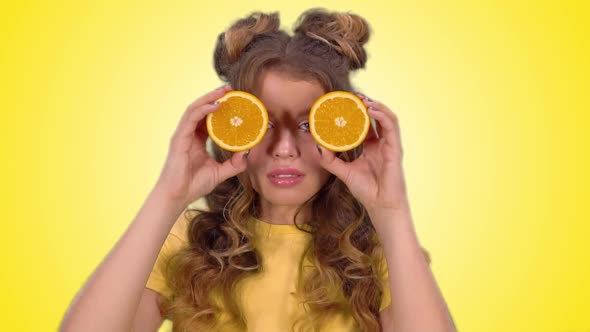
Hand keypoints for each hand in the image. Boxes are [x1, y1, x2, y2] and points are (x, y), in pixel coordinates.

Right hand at [154, 85, 247, 204]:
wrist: (178, 196)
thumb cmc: (194, 184)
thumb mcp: (220, 172)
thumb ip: (234, 164)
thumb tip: (248, 152)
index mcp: (198, 140)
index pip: (209, 119)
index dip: (220, 108)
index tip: (236, 101)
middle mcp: (189, 134)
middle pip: (202, 109)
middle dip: (215, 97)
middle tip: (231, 89)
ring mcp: (183, 135)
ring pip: (195, 109)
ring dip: (210, 98)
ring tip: (224, 91)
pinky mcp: (179, 138)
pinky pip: (191, 118)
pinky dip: (203, 109)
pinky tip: (216, 105)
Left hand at [317, 95, 408, 211]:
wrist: (380, 204)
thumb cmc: (367, 190)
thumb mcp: (344, 172)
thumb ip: (331, 161)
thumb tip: (318, 148)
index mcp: (371, 147)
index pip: (365, 125)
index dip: (357, 113)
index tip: (344, 104)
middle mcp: (382, 144)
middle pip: (376, 118)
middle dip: (366, 105)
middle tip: (353, 96)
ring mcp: (390, 145)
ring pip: (386, 118)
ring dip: (376, 106)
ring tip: (363, 100)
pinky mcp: (395, 148)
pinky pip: (391, 127)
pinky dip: (382, 116)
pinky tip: (371, 110)